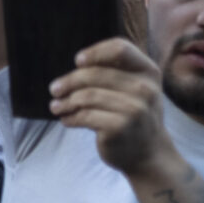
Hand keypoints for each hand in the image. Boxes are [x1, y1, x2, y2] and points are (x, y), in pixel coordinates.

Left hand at [48, 37, 170, 176]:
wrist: (149, 154)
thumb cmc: (133, 114)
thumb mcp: (134, 88)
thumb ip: (113, 71)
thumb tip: (77, 64)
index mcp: (148, 72)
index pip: (120, 48)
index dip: (95, 52)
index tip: (77, 61)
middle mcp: (146, 89)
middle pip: (95, 73)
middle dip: (69, 81)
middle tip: (54, 89)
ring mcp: (135, 109)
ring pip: (86, 96)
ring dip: (66, 102)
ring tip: (56, 107)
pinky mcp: (121, 127)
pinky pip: (85, 115)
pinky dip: (71, 117)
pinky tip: (67, 120)